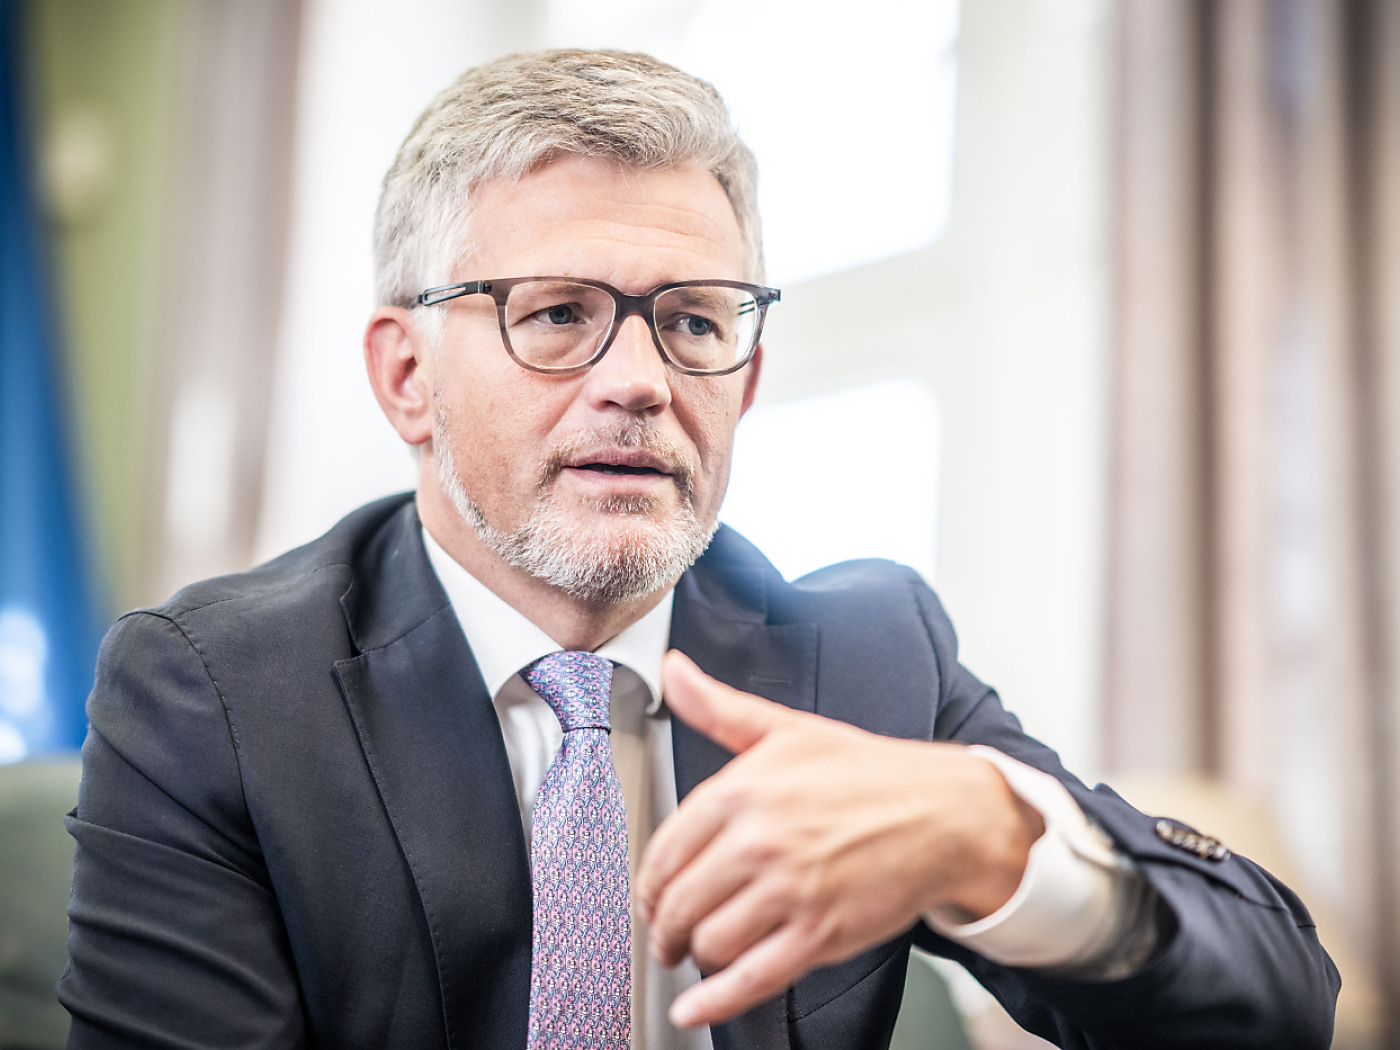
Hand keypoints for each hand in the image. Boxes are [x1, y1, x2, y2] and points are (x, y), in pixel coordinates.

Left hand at [636, 651, 1043, 1028]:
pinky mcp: (820, 934)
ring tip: (695, 953)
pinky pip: (751, 978)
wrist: (944, 813)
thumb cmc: (868, 774)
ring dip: (693, 956)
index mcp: (744, 789)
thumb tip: (673, 671)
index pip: (665, 850)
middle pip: (679, 902)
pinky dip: (714, 1002)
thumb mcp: (788, 730)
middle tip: (667, 933)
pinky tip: (694, 1009)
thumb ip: (719, 708)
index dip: (649, 882)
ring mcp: (790, 891)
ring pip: (709, 942)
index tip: (651, 895)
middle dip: (665, 926)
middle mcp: (760, 841)